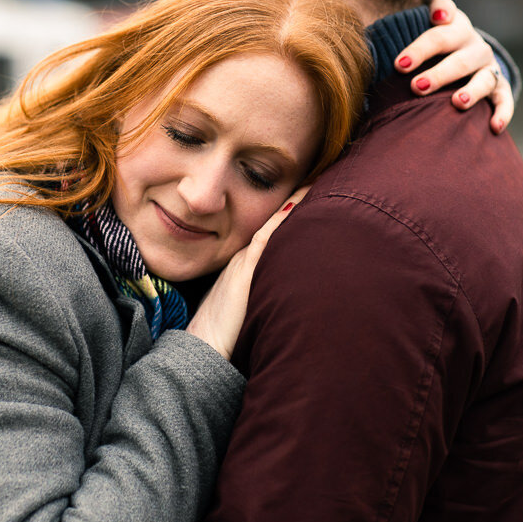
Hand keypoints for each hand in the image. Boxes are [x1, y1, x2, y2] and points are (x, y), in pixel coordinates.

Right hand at [187, 187, 308, 359]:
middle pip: (274, 221)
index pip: (272, 229)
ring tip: (313, 183)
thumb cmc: (225, 327)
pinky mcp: (245, 272)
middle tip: (319, 177)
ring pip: (272, 226)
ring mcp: (245, 261)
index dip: (291, 209)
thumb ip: (263, 287)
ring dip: (292, 204)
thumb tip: (291, 286)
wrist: (203, 343)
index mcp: (246, 260)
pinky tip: (296, 205)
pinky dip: (280, 222)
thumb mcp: (245, 301)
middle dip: (296, 199)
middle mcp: (246, 255)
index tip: (311, 190)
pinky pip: (265, 240)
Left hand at [393, 0, 513, 133]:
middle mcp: (475, 46)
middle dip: (439, 74)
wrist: (463, 48)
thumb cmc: (433, 42)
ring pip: (484, 79)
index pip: (438, 36)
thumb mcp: (427, 22)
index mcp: (455, 28)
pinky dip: (503, 113)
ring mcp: (489, 67)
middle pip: (460, 60)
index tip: (399, 65)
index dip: (419, 49)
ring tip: (457, 103)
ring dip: (472, 91)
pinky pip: (504, 100)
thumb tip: (424, 20)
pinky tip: (493, 127)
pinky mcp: (499, 87)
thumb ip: (418, 14)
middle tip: (417, 87)